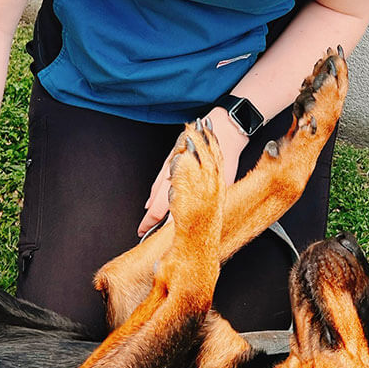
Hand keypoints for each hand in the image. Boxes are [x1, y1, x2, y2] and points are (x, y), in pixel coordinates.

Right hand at [137, 113, 246, 235]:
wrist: (223, 129)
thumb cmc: (225, 155)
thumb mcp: (222, 182)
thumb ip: (208, 200)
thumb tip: (202, 222)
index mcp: (187, 184)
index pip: (170, 211)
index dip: (161, 227)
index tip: (153, 238)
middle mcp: (175, 176)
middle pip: (159, 204)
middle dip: (150, 221)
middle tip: (143, 234)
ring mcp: (170, 167)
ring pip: (156, 192)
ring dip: (151, 210)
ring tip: (146, 224)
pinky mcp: (170, 159)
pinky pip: (158, 181)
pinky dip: (154, 194)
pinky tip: (150, 202)